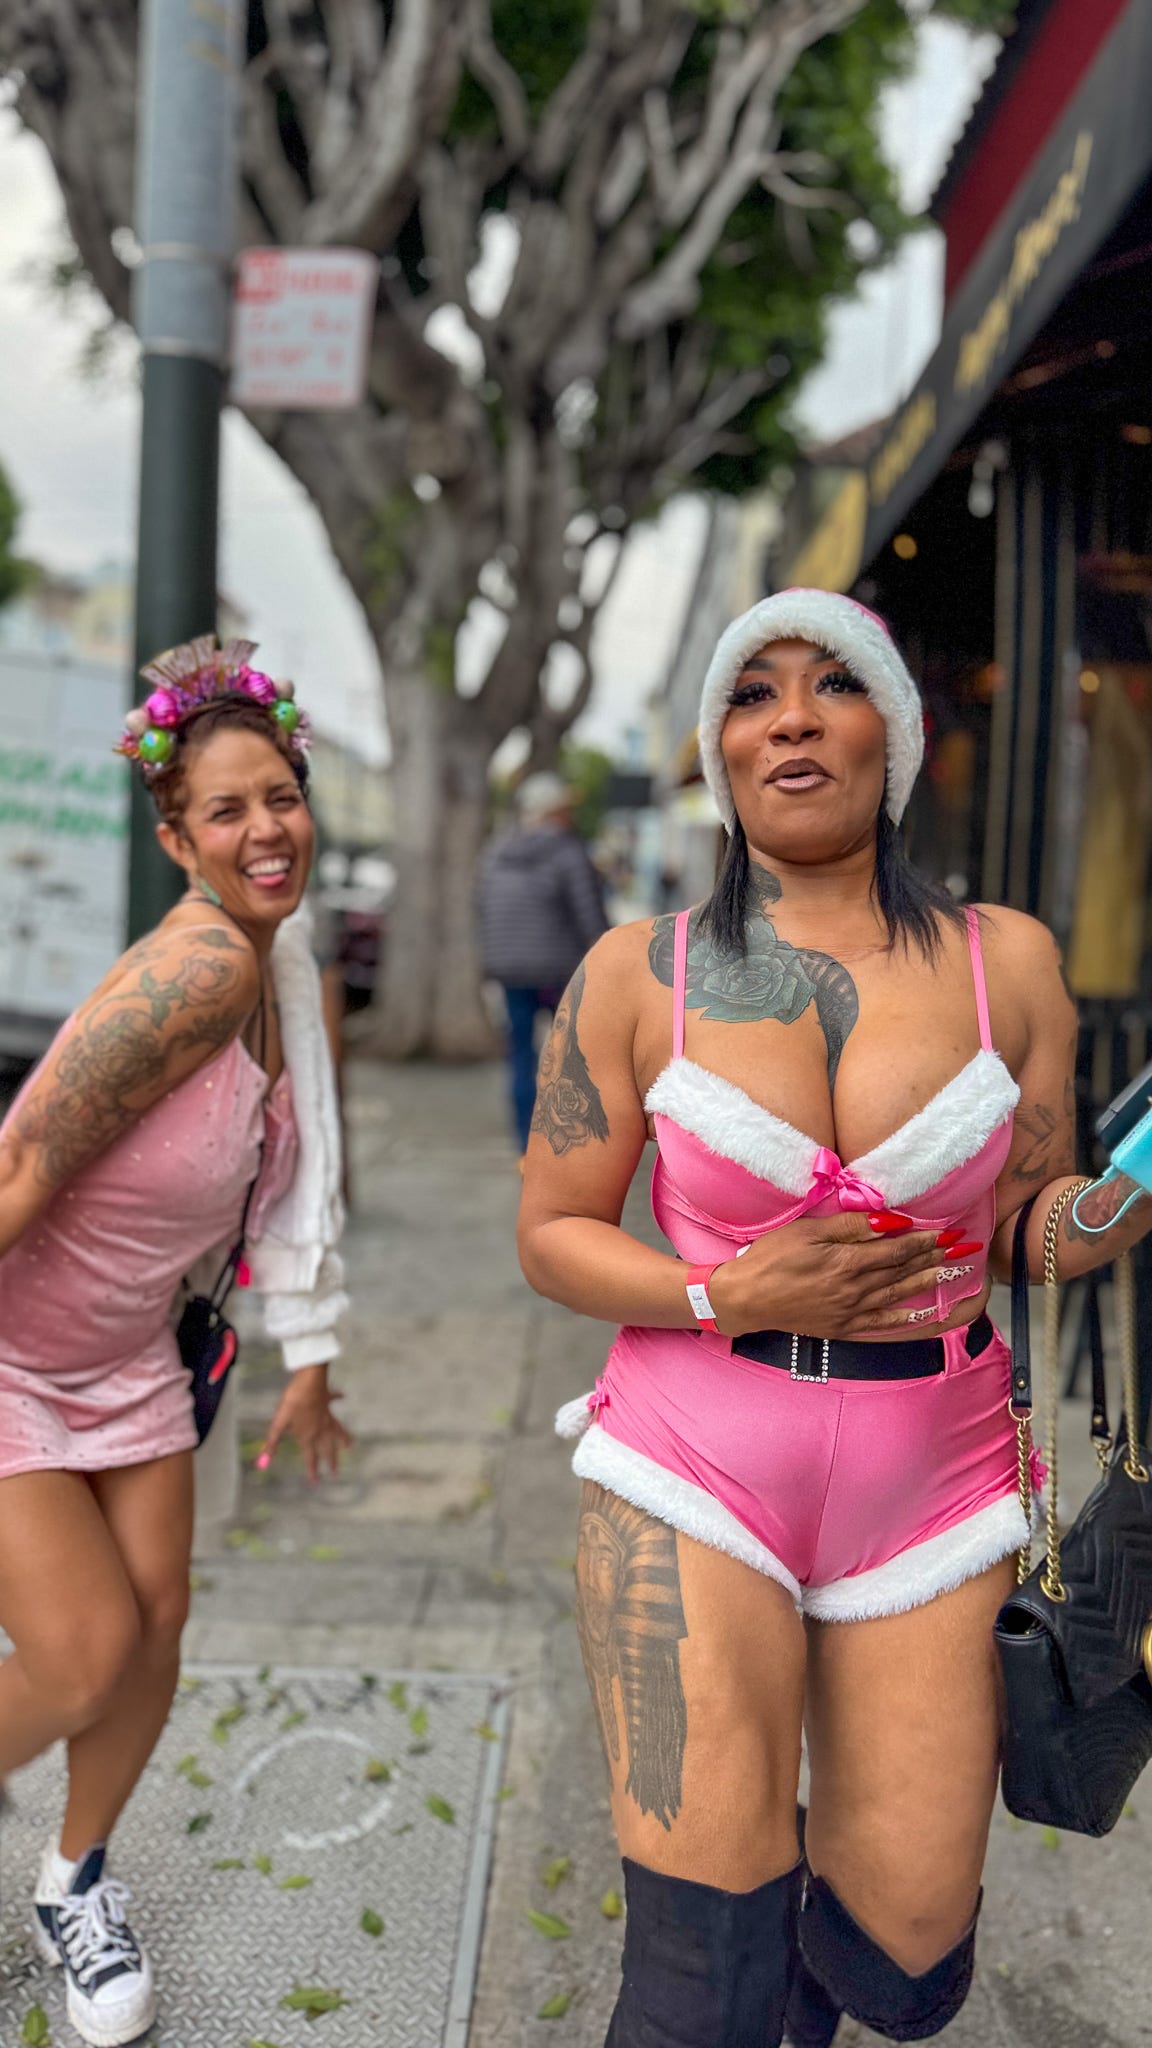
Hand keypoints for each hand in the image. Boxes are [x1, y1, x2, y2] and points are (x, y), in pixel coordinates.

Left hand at [258, 1363, 353, 1483]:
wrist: (308, 1382)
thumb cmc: (293, 1403)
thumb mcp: (279, 1423)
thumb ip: (272, 1442)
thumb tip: (263, 1461)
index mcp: (308, 1436)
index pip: (310, 1457)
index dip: (312, 1471)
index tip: (315, 1483)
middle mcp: (320, 1429)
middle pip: (327, 1448)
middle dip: (331, 1461)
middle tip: (335, 1472)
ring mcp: (326, 1415)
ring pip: (337, 1430)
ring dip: (343, 1438)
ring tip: (350, 1446)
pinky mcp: (327, 1400)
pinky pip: (334, 1399)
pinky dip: (338, 1397)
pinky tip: (343, 1396)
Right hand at [709, 1213, 956, 1339]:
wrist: (745, 1298)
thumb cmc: (771, 1258)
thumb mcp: (807, 1231)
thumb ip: (849, 1226)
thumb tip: (889, 1222)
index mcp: (847, 1262)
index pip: (897, 1249)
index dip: (925, 1240)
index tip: (949, 1232)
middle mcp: (855, 1289)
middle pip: (903, 1270)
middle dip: (935, 1258)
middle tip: (962, 1250)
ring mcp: (850, 1311)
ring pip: (897, 1294)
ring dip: (927, 1283)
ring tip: (950, 1273)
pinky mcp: (842, 1328)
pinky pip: (881, 1324)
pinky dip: (903, 1319)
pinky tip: (920, 1314)